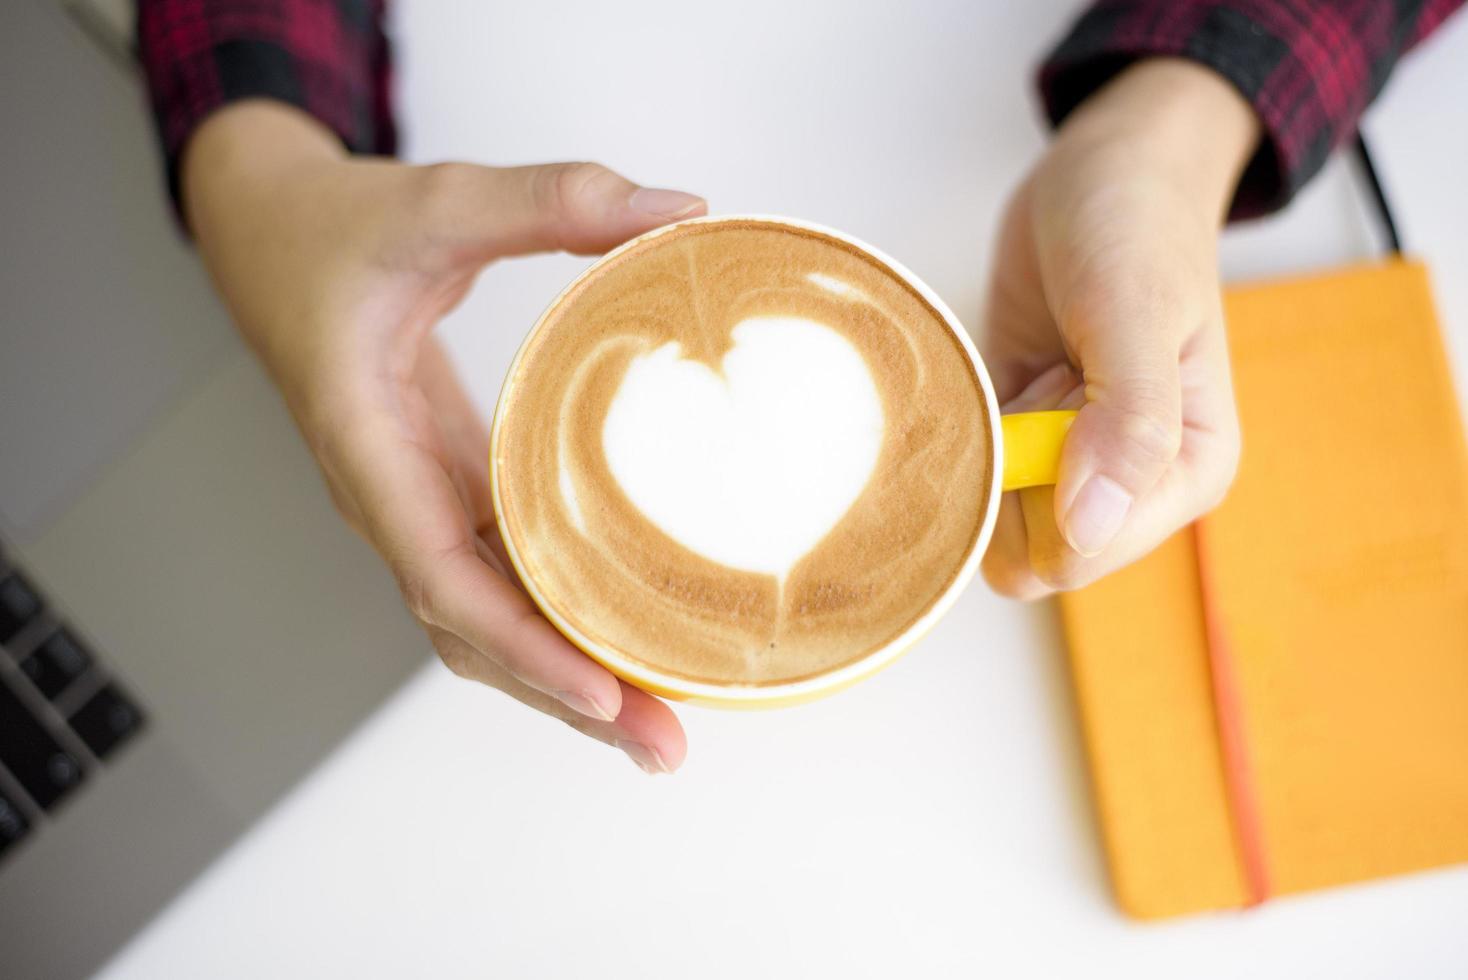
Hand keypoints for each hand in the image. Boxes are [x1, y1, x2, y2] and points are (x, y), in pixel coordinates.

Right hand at [182, 101, 707, 771]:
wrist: (270, 237)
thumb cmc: (333, 233)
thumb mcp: (436, 201)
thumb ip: (547, 198)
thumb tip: (679, 209)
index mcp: (368, 447)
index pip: (442, 577)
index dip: (523, 644)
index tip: (602, 693)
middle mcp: (391, 499)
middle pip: (475, 632)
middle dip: (565, 695)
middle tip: (665, 746)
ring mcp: (417, 504)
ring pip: (486, 620)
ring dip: (565, 677)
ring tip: (660, 723)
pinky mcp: (445, 491)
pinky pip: (497, 580)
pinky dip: (555, 623)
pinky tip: (621, 642)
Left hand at [980, 59, 1259, 597]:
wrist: (1110, 171)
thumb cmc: (1139, 226)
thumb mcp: (1137, 311)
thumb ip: (1130, 421)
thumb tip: (1091, 525)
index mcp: (1187, 471)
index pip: (1082, 555)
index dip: (1033, 501)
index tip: (1030, 412)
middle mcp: (1131, 485)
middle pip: (1028, 554)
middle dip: (998, 484)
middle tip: (1014, 390)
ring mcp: (1072, 466)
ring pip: (991, 526)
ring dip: (973, 459)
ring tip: (1004, 380)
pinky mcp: (1023, 437)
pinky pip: (971, 479)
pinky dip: (958, 438)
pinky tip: (985, 381)